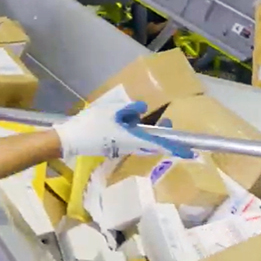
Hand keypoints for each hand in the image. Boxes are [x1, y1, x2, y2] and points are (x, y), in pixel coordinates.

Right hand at [53, 101, 194, 159]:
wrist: (70, 139)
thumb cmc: (90, 125)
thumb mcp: (109, 112)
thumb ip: (128, 110)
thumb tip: (142, 108)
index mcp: (132, 138)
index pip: (159, 144)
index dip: (176, 148)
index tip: (191, 153)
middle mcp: (130, 145)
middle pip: (152, 142)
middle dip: (162, 134)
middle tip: (168, 124)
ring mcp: (121, 146)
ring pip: (141, 140)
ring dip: (147, 131)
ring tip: (144, 118)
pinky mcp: (113, 145)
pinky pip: (131, 139)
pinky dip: (135, 131)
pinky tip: (127, 122)